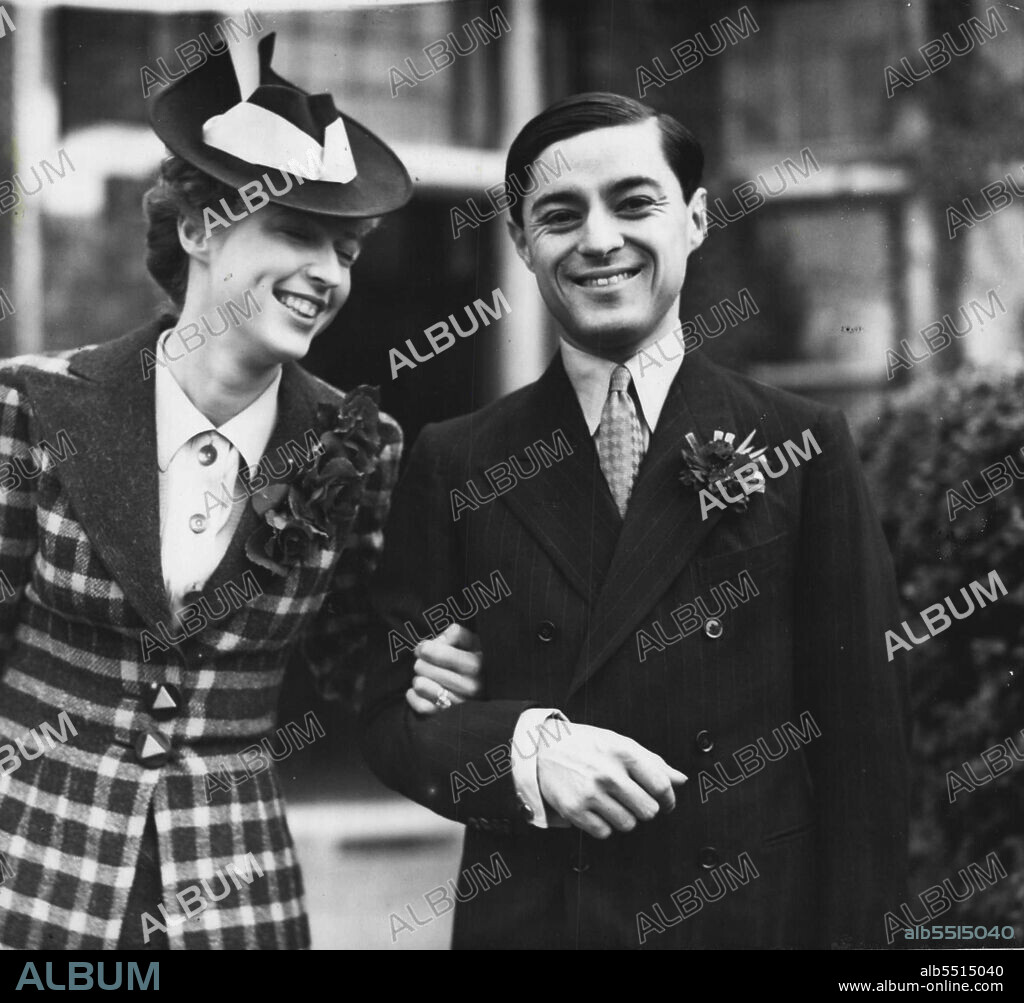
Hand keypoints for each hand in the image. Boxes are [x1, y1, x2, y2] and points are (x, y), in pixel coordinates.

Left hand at [405, 623, 482, 714]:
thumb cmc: (472, 657)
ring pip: (422, 686)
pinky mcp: (446, 715)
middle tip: (422, 660)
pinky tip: (416, 689)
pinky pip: (421, 707)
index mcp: (478, 665)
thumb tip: (438, 641)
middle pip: (428, 670)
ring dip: (418, 677)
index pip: (449, 657)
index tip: (423, 647)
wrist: (482, 683)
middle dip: (421, 662)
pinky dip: (413, 696)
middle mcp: (471, 686)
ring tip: (423, 675)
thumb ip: (455, 634)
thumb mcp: (470, 640)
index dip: (430, 650)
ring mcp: (459, 703)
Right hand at [537, 723, 686, 838]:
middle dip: (644, 808)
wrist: (542, 748)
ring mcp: (590, 793)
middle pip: (648, 811)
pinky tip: (595, 808)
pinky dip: (603, 825)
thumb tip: (681, 780)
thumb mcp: (619, 743)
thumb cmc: (586, 745)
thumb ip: (652, 762)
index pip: (660, 785)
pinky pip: (604, 832)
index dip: (668, 799)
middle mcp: (608, 773)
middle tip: (632, 800)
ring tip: (610, 802)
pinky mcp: (574, 810)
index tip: (666, 803)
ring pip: (628, 825)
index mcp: (623, 752)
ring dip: (624, 818)